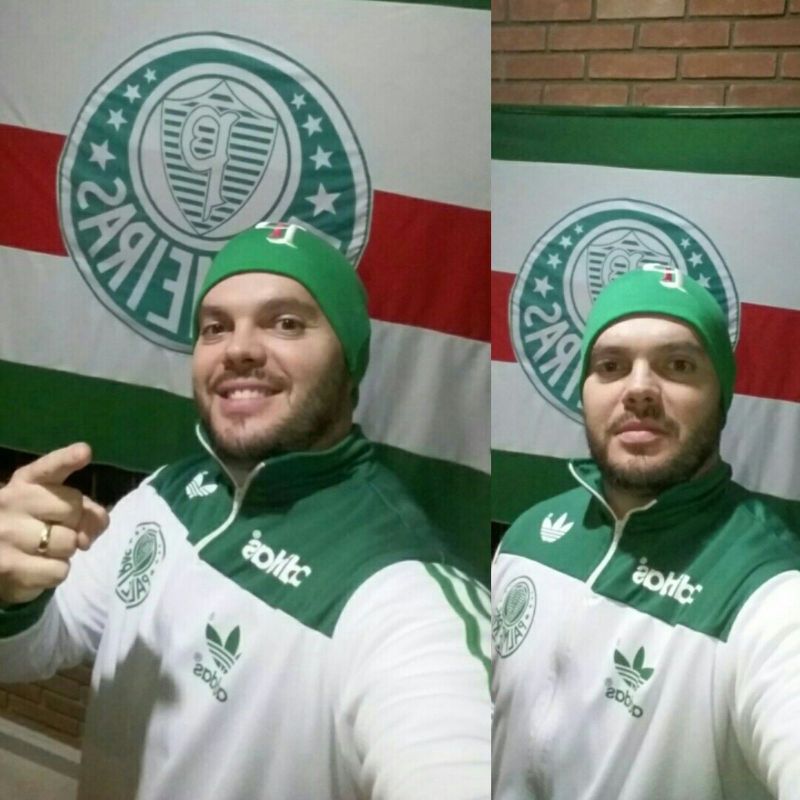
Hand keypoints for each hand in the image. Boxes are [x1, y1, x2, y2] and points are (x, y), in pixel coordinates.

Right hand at [0, 443, 109, 604]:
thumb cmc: (32, 526)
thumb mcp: (54, 507)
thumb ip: (84, 510)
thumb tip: (88, 536)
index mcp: (26, 481)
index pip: (50, 467)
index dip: (68, 459)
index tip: (84, 452)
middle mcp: (12, 501)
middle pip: (73, 509)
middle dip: (74, 523)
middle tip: (55, 529)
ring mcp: (7, 533)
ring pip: (68, 543)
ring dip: (65, 551)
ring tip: (44, 549)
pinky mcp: (9, 566)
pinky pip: (59, 570)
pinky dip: (55, 572)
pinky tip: (37, 567)